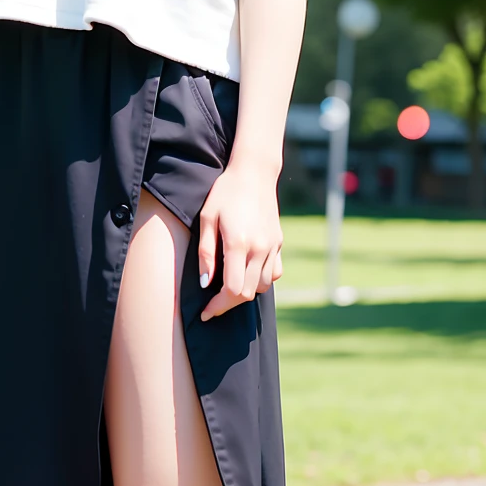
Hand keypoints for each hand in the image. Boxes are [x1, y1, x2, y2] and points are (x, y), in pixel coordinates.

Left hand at [196, 161, 282, 321]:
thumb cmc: (225, 193)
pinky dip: (261, 280)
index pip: (233, 290)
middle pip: (248, 293)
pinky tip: (247, 273)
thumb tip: (206, 284)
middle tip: (213, 305)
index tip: (206, 312)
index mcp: (239, 243)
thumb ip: (206, 253)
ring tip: (228, 287)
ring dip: (245, 292)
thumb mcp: (207, 218)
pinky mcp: (279, 243)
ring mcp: (272, 246)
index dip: (218, 306)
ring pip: (262, 286)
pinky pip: (274, 273)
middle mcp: (260, 248)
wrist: (254, 173)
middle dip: (228, 304)